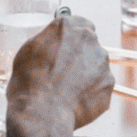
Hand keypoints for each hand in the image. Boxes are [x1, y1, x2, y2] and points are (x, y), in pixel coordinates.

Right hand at [5, 15, 113, 136]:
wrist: (42, 113)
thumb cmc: (29, 83)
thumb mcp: (28, 52)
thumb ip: (47, 42)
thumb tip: (52, 44)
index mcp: (68, 27)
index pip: (79, 24)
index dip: (72, 37)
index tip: (67, 46)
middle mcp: (89, 40)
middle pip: (89, 44)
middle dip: (80, 56)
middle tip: (65, 72)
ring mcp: (102, 62)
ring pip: (97, 65)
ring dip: (87, 74)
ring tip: (68, 90)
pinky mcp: (109, 83)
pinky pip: (101, 85)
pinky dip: (92, 91)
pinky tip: (75, 101)